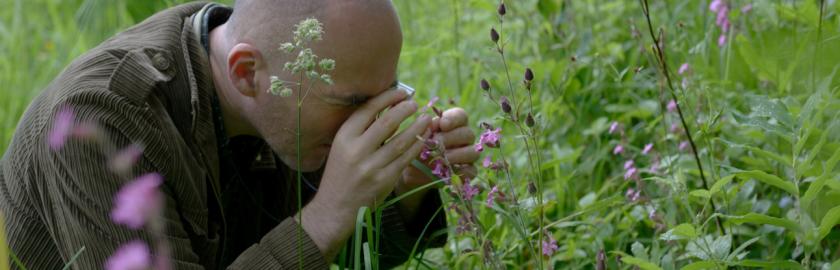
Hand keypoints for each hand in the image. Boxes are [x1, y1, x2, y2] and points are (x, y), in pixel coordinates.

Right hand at [298, 89, 431, 259]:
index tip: (401, 92)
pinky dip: (417, 146)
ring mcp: (371, 167)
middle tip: (415, 103)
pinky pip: (406, 159)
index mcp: (343, 137)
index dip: (387, 98)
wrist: (335, 207)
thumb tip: (390, 107)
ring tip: (427, 118)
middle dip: (404, 109)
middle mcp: (356, 151)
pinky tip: (424, 138)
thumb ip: (363, 129)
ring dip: (417, 127)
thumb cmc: (341, 172)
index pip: (368, 109)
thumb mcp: (343, 147)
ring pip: (401, 141)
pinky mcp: (384, 181)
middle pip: (387, 122)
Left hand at [396, 107, 478, 220]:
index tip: (442, 124)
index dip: (453, 118)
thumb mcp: (415, 139)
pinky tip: (447, 170)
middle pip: (468, 133)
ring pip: (473, 152)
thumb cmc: (415, 149)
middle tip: (436, 142)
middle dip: (451, 137)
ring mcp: (468, 155)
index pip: (461, 116)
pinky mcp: (468, 172)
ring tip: (441, 158)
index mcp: (453, 124)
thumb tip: (433, 124)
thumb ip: (424, 131)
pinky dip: (460, 171)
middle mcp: (464, 138)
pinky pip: (471, 171)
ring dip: (457, 154)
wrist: (412, 172)